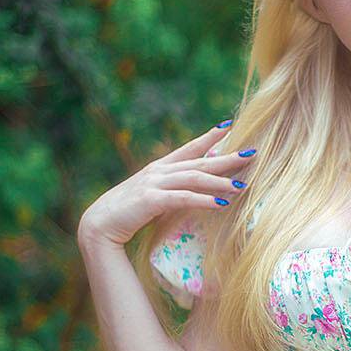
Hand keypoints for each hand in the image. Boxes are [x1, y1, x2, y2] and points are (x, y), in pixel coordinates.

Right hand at [77, 123, 255, 248]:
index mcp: (159, 168)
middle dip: (227, 157)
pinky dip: (204, 200)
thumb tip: (194, 187)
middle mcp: (158, 171)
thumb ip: (171, 189)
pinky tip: (221, 204)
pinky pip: (183, 198)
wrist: (98, 224)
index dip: (209, 137)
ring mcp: (154, 183)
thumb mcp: (152, 197)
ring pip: (194, 178)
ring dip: (220, 182)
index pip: (189, 148)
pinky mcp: (151, 200)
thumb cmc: (126, 214)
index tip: (228, 126)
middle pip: (199, 161)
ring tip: (243, 186)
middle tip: (252, 153)